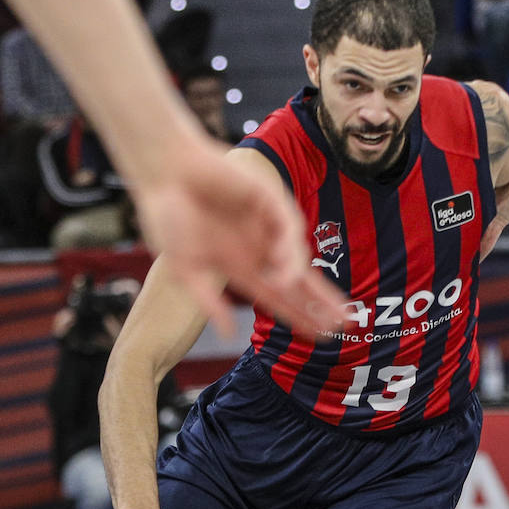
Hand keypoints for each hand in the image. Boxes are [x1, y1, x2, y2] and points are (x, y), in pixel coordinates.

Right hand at [130, 139, 344, 338]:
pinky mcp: (268, 198)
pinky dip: (289, 245)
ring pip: (297, 255)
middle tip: (344, 324)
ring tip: (287, 284)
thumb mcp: (184, 269)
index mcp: (241, 266)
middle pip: (300, 281)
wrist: (163, 172)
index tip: (321, 337)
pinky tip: (280, 261)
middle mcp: (259, 247)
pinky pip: (288, 225)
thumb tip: (229, 333)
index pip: (280, 297)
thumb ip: (207, 301)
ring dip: (296, 273)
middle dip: (321, 303)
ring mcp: (265, 223)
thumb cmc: (167, 216)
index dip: (300, 317)